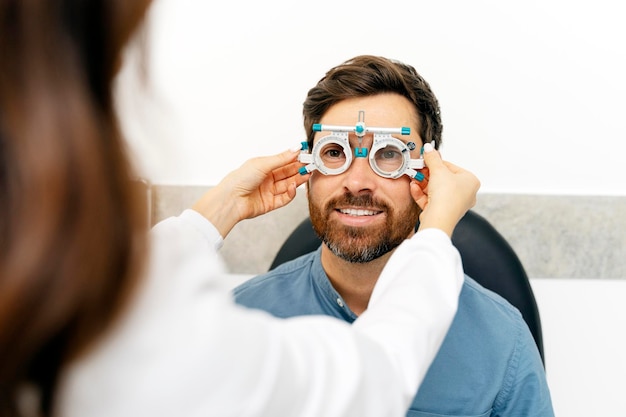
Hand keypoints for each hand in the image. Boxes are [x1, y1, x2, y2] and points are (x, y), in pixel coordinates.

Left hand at [192, 147, 309, 237]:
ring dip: (298, 180)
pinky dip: (291, 193)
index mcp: (263, 167)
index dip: (296, 159)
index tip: (307, 155)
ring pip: (288, 185)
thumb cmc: (240, 179)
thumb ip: (282, 158)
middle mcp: (267, 179)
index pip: (284, 161)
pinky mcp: (270, 203)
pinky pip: (285, 198)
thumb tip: (296, 148)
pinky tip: (294, 186)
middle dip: (300, 169)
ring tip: (307, 174)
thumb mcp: (263, 163)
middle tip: (311, 165)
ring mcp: (269, 191)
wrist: (231, 199)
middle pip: (288, 173)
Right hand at [409, 144, 479, 236]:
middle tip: (418, 168)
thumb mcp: (438, 170)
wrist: (439, 218)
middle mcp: (465, 193)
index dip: (436, 163)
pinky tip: (414, 187)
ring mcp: (453, 203)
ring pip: (435, 189)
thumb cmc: (447, 197)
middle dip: (427, 174)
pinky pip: (431, 199)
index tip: (425, 159)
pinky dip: (422, 193)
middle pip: (442, 179)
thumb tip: (428, 148)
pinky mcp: (442, 211)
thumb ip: (432, 158)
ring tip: (414, 177)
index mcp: (470, 181)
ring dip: (422, 183)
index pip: (450, 167)